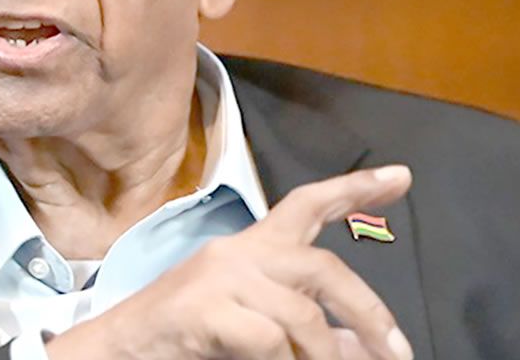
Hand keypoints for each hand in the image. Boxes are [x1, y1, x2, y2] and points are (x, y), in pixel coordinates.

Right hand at [44, 165, 414, 359]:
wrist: (118, 349)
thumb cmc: (186, 336)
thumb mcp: (252, 325)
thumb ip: (302, 323)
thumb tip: (358, 340)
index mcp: (251, 250)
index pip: (306, 205)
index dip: (355, 188)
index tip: (401, 177)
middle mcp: (238, 252)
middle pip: (321, 263)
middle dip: (367, 308)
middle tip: (397, 350)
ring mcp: (219, 278)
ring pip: (302, 311)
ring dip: (328, 353)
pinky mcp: (202, 309)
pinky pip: (269, 338)